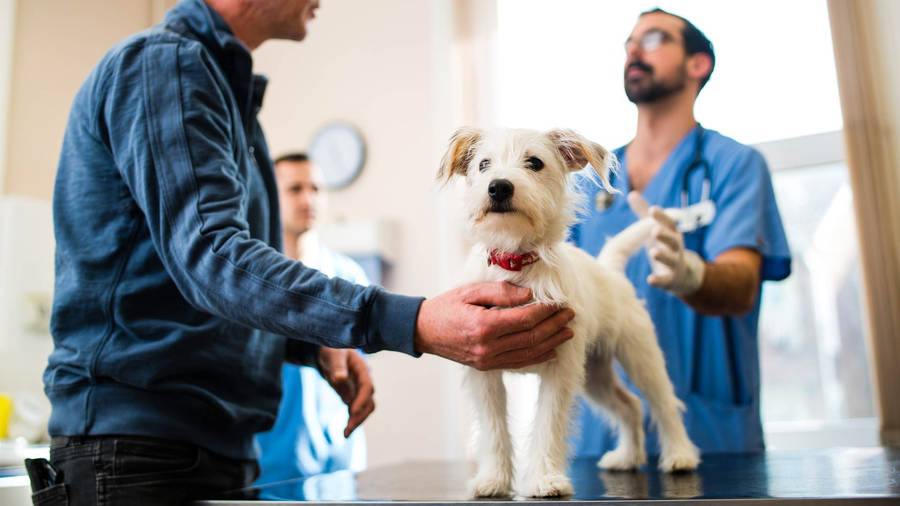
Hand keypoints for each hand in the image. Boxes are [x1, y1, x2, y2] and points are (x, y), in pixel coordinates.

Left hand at [317, 347, 373, 437]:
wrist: (329, 352)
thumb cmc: (331, 349)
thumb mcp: (332, 354)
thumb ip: (336, 365)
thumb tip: (340, 378)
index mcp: (362, 369)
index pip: (367, 386)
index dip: (361, 399)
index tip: (351, 411)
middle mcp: (363, 381)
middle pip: (368, 401)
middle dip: (360, 416)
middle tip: (348, 429)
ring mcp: (359, 390)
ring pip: (364, 409)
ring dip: (357, 421)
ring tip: (345, 434)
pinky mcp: (352, 396)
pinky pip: (356, 411)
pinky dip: (352, 421)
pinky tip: (345, 431)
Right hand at [414, 282, 574, 369]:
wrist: (424, 331)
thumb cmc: (447, 306)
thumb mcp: (471, 291)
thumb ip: (501, 293)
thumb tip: (529, 295)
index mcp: (484, 326)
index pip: (525, 319)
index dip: (546, 311)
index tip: (559, 302)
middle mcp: (488, 347)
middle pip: (532, 337)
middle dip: (555, 326)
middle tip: (570, 315)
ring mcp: (488, 360)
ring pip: (529, 353)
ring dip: (552, 343)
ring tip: (567, 332)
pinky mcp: (487, 366)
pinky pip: (518, 363)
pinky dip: (537, 357)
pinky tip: (551, 350)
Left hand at [627, 191, 704, 294]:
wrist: (682, 275)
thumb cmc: (664, 247)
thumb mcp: (655, 228)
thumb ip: (643, 213)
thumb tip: (631, 193)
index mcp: (672, 234)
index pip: (669, 223)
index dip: (662, 216)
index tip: (652, 209)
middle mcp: (676, 248)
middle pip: (673, 240)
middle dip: (665, 235)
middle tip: (654, 230)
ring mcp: (675, 264)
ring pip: (671, 259)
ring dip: (663, 256)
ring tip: (653, 252)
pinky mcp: (671, 280)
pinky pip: (666, 280)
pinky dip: (659, 280)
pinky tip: (650, 279)